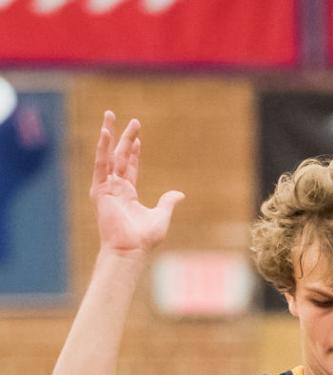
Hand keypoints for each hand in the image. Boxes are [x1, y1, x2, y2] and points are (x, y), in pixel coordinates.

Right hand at [92, 111, 183, 255]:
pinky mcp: (100, 190)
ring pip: (108, 155)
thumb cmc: (144, 239)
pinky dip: (102, 149)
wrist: (130, 249)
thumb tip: (180, 194)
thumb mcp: (161, 216)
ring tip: (110, 115)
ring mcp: (107, 188)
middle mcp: (116, 189)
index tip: (138, 139)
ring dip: (110, 135)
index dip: (134, 153)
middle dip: (125, 137)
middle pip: (120, 157)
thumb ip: (167, 202)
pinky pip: (101, 165)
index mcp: (128, 194)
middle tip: (132, 120)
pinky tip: (106, 133)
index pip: (130, 168)